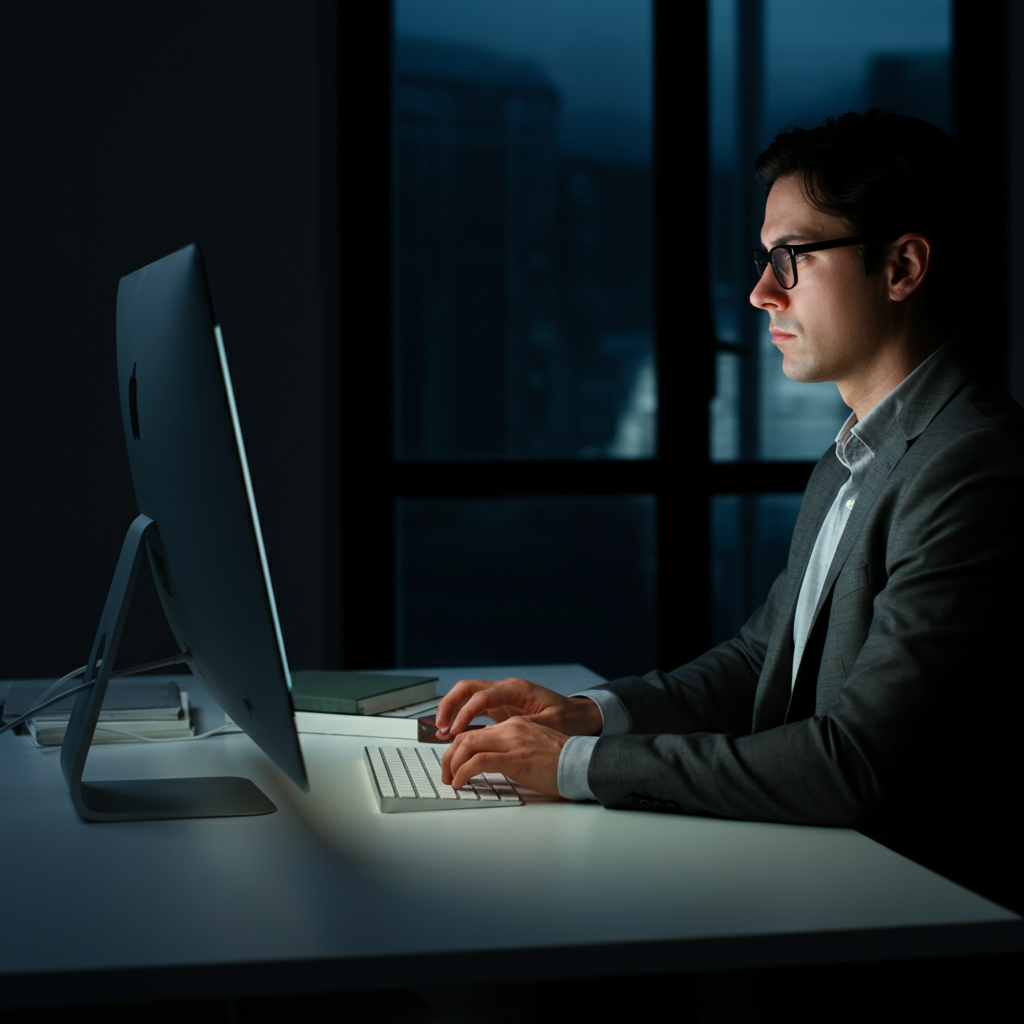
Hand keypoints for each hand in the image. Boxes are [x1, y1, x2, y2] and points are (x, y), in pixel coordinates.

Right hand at [433, 676, 601, 738]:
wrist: (579, 715)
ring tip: (441, 731)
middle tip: (440, 726)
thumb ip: (526, 726)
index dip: (466, 712)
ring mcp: (501, 697)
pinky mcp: (500, 708)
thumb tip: (503, 734)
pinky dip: (461, 718)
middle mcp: (505, 689)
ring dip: (452, 711)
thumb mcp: (550, 724)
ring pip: (468, 696)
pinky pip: (474, 708)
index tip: (456, 731)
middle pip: (468, 688)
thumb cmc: (568, 719)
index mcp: (516, 689)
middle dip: (450, 705)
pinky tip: (452, 733)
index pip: (482, 695)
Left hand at [440, 716, 568, 795]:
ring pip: (467, 745)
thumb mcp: (534, 748)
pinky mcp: (515, 758)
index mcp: (516, 724)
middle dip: (449, 756)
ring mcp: (512, 741)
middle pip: (466, 736)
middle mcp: (511, 728)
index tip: (453, 762)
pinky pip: (478, 762)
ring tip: (451, 780)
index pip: (477, 732)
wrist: (583, 764)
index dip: (458, 748)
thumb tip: (492, 764)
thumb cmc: (563, 762)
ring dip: (452, 764)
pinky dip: (464, 772)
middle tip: (446, 773)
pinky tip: (462, 782)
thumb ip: (513, 749)